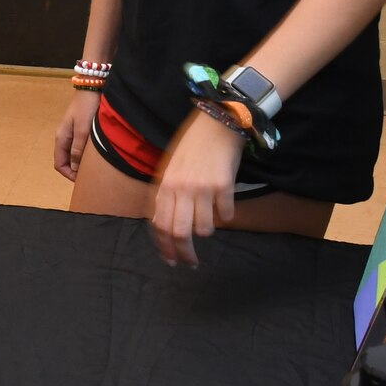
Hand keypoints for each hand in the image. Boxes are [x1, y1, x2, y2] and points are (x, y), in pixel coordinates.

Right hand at [53, 90, 99, 180]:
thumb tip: (74, 168)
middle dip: (76, 170)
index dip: (69, 174)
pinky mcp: (81, 128)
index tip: (82, 180)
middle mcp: (65, 137)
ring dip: (82, 162)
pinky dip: (87, 153)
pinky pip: (81, 146)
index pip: (59, 164)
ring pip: (75, 154)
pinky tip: (98, 153)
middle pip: (66, 160)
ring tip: (96, 166)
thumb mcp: (82, 130)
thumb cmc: (87, 107)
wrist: (93, 86)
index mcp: (61, 138)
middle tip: (91, 175)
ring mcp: (73, 132)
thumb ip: (77, 149)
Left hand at [149, 109, 246, 268]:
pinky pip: (225, 214)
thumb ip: (167, 196)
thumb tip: (166, 227)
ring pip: (203, 228)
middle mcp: (180, 189)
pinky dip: (226, 215)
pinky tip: (225, 206)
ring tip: (209, 223)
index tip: (172, 260)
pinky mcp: (223, 186)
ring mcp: (201, 188)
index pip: (160, 225)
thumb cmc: (192, 147)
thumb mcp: (171, 170)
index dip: (165, 247)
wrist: (216, 123)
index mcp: (164, 185)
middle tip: (192, 262)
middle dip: (185, 253)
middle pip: (179, 233)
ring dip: (207, 231)